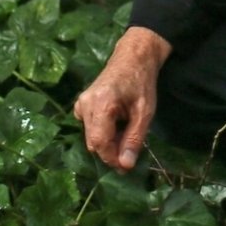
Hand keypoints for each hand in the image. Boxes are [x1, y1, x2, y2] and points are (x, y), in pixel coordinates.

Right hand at [75, 26, 172, 171]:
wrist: (132, 58)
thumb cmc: (141, 82)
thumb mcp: (145, 112)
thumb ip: (134, 138)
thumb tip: (125, 165)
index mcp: (101, 103)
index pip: (99, 142)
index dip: (112, 158)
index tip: (126, 167)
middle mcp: (85, 104)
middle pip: (93, 142)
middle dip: (111, 152)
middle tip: (130, 153)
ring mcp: (80, 104)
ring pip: (90, 137)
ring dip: (107, 143)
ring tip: (126, 135)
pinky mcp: (80, 105)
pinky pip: (88, 128)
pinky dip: (102, 133)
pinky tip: (116, 125)